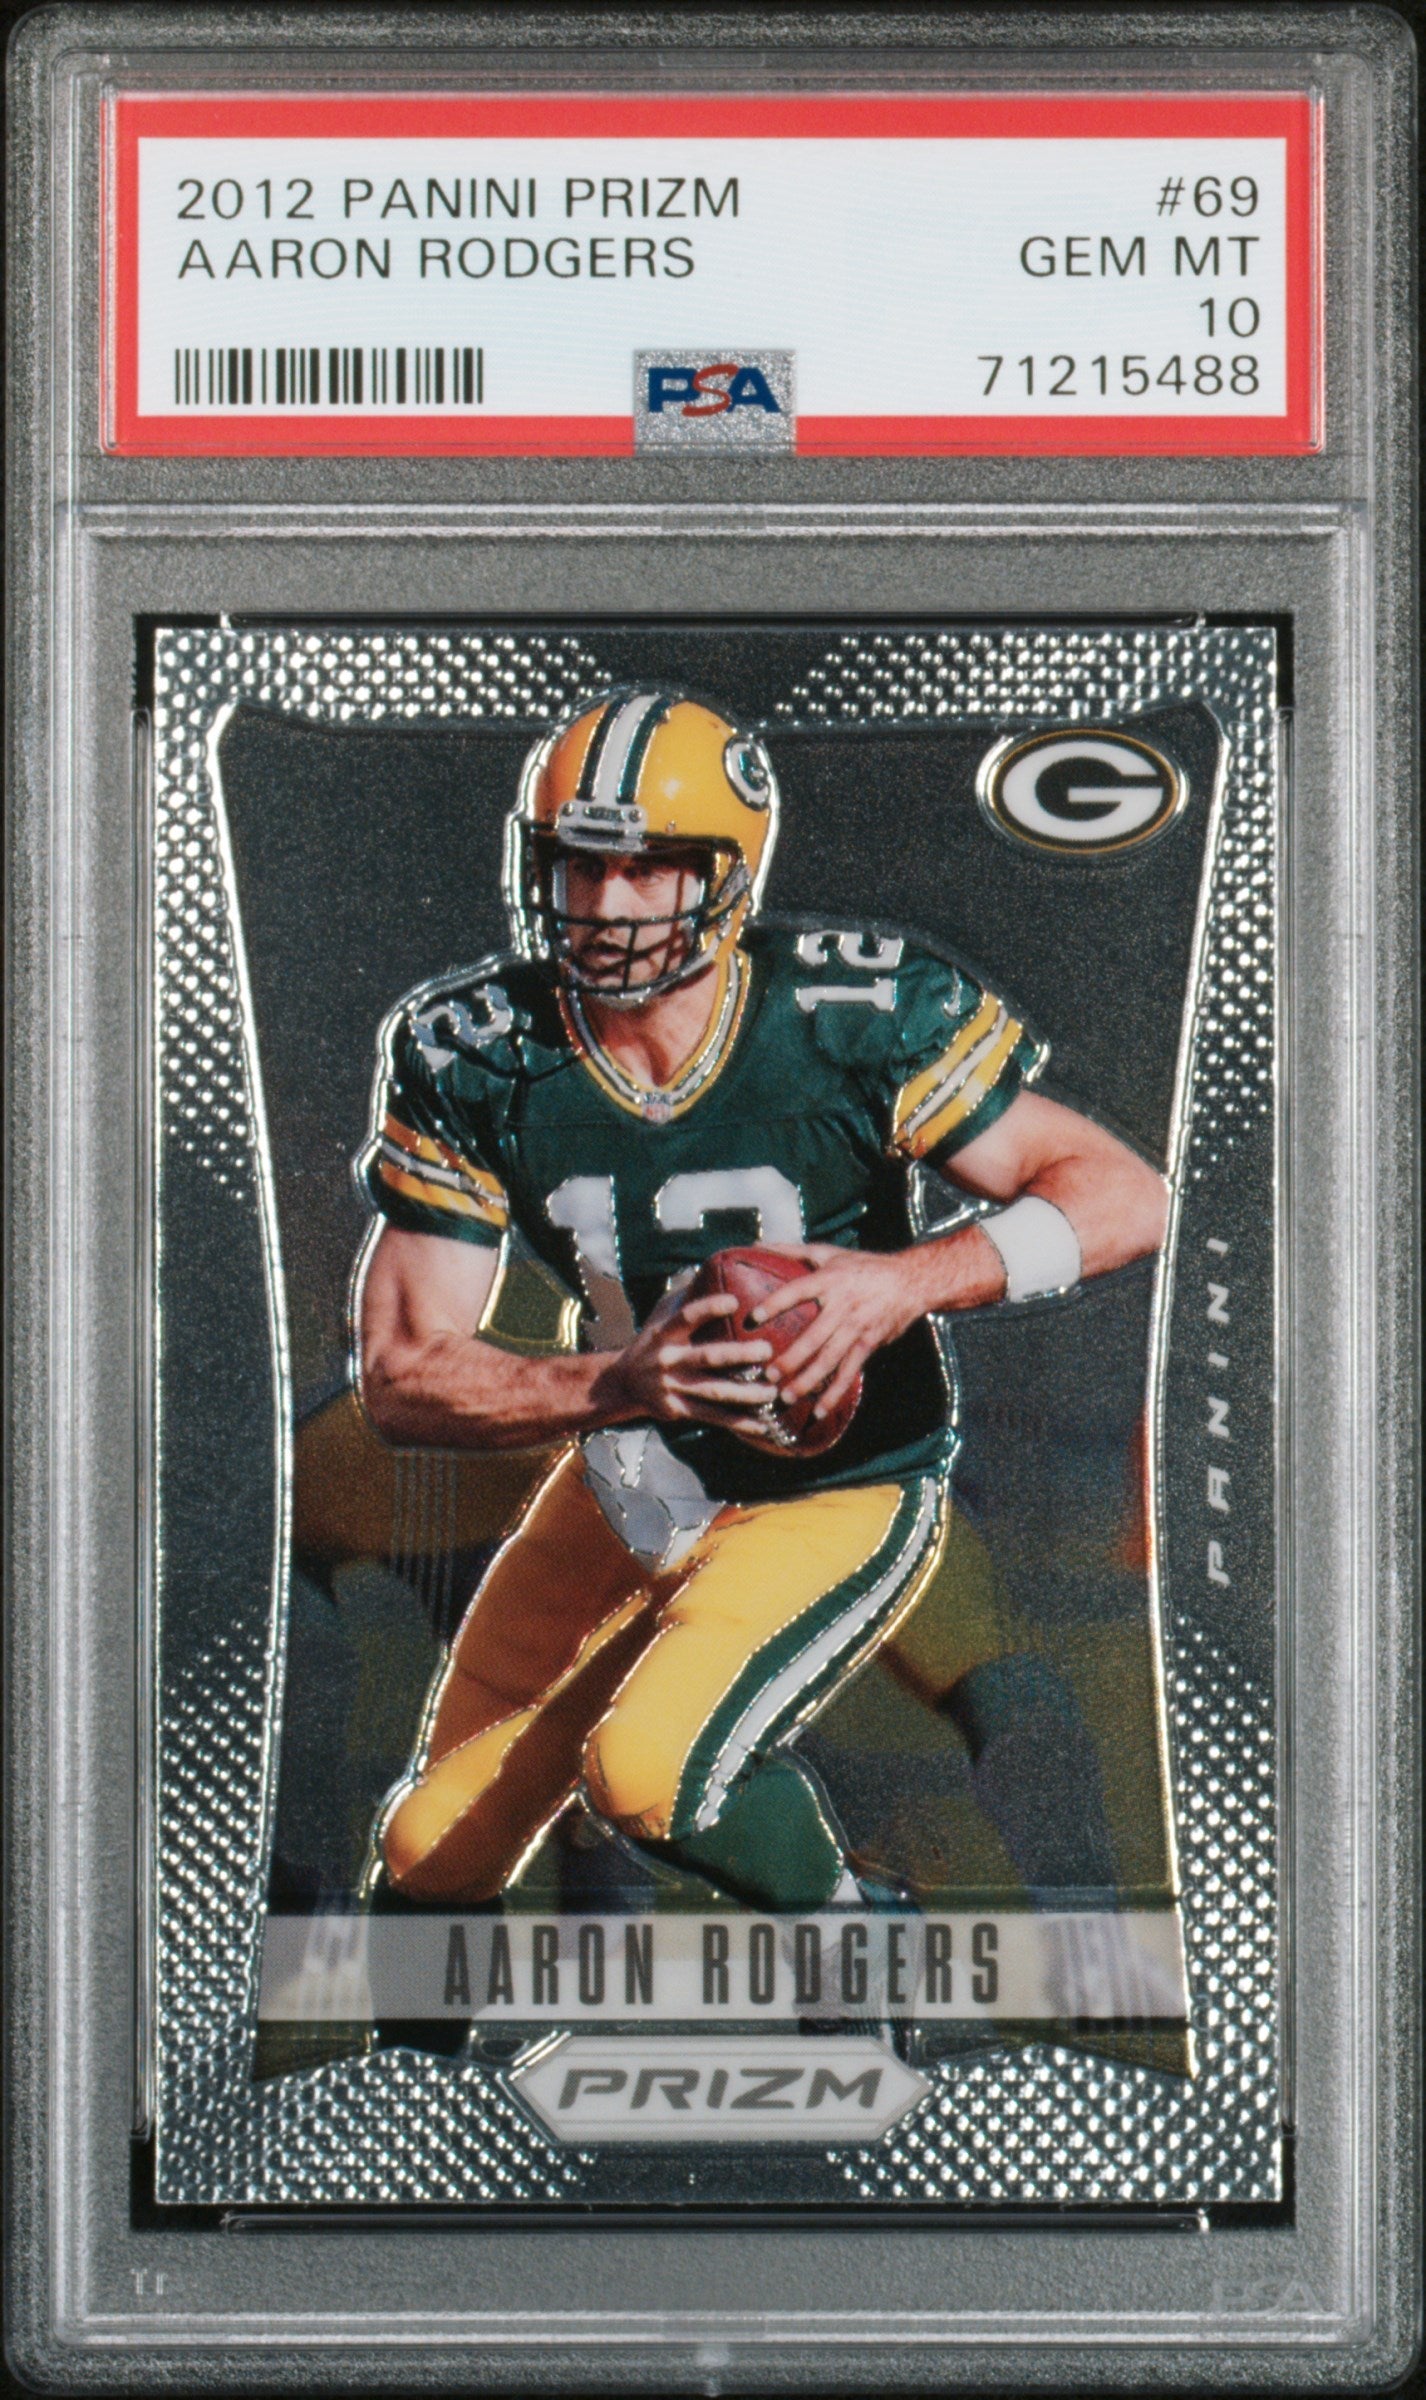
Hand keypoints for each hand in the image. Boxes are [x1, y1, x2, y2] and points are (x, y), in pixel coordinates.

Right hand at [595, 1287, 780, 1435]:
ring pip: (713, 1392)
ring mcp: (670, 1387)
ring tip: (772, 1391)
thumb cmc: (654, 1339)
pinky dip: (738, 1422)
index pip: (686, 1317)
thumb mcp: (661, 1313)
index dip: (708, 1308)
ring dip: (745, 1394)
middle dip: (737, 1355)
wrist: (623, 1383)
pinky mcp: (676, 1410)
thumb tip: (718, 1264)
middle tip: (767, 1351)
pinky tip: (762, 1425)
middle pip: (706, 1357)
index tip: (734, 1302)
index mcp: (663, 1332)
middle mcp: (666, 1360)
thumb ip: (686, 1293)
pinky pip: (712, 1417)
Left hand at [750, 1244, 920, 1422]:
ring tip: (786, 1396)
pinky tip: (819, 1410)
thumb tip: (756, 1245)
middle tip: (768, 1373)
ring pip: (829, 1359)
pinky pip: (848, 1372)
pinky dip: (834, 1393)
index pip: (797, 1291)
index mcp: (829, 1280)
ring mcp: (856, 1327)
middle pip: (812, 1336)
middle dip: (790, 1358)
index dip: (775, 1303)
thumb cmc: (863, 1266)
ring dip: (807, 1381)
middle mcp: (842, 1305)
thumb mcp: (830, 1253)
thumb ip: (791, 1251)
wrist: (910, 1281)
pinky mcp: (868, 1343)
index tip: (753, 1317)